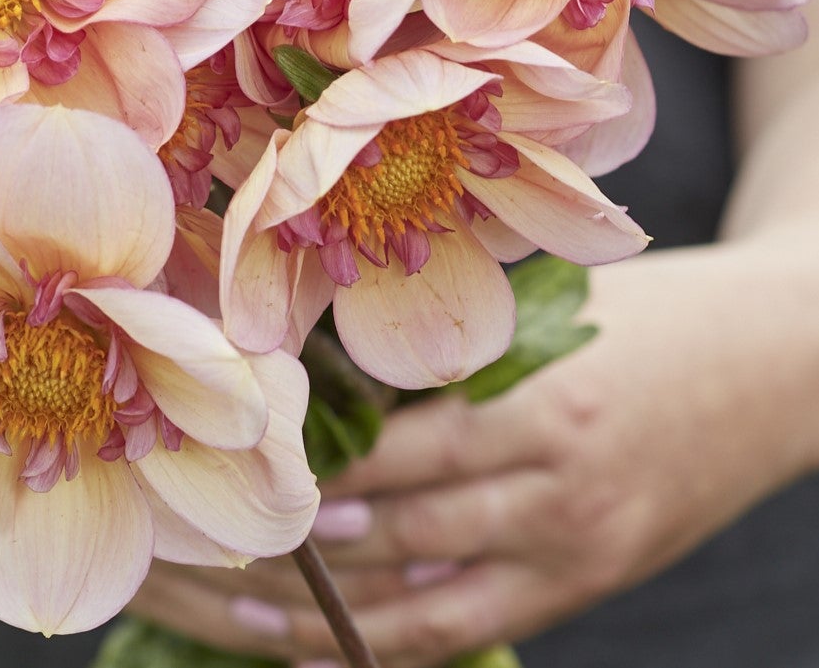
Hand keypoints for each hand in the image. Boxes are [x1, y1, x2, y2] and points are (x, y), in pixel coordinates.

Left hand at [131, 240, 818, 664]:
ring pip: (426, 611)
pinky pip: (477, 632)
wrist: (782, 363)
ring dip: (322, 622)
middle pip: (398, 547)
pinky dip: (395, 646)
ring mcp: (577, 558)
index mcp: (543, 415)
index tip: (221, 485)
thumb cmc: (652, 313)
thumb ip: (448, 351)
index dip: (309, 484)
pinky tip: (323, 648)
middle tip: (186, 551)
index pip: (399, 465)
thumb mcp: (551, 310)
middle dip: (287, 557)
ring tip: (224, 611)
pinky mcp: (590, 585)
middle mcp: (558, 502)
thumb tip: (322, 374)